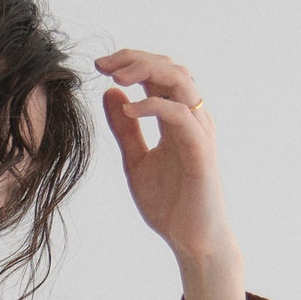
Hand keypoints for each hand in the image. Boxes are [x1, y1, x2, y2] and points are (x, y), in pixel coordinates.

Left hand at [94, 49, 241, 263]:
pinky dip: (154, 106)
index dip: (130, 62)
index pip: (158, 75)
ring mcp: (199, 131)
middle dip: (135, 59)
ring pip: (180, 82)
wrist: (191, 239)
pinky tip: (129, 109)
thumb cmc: (170, 203)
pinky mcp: (201, 150)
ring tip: (116, 77)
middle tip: (102, 63)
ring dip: (147, 72)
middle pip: (170, 69)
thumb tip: (110, 92)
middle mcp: (192, 118)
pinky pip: (180, 115)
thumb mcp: (135, 160)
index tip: (99, 65)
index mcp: (177, 118)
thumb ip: (125, 129)